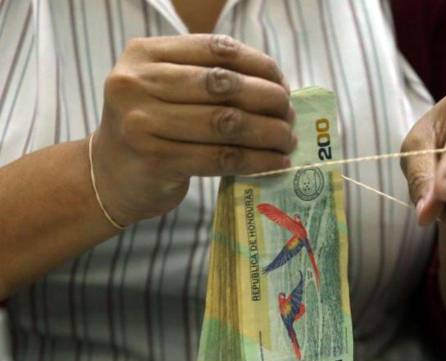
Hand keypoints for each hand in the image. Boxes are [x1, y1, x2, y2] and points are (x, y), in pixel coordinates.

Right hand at [93, 34, 294, 225]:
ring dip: (268, 132)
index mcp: (143, 54)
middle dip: (267, 99)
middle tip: (289, 115)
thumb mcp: (162, 90)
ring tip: (288, 139)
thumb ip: (203, 77)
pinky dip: (256, 160)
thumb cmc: (148, 130)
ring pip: (225, 123)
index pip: (215, 49)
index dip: (258, 65)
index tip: (282, 83)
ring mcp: (143, 123)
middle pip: (222, 85)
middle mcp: (137, 83)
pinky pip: (221, 158)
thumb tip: (273, 83)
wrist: (107, 177)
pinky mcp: (157, 161)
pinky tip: (276, 162)